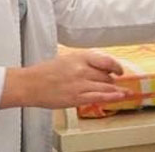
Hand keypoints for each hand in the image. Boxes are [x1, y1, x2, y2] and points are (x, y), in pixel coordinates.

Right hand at [5, 52, 130, 108]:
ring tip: (125, 92)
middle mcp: (82, 69)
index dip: (116, 66)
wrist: (30, 84)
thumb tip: (99, 68)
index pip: (106, 60)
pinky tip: (120, 96)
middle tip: (112, 83)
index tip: (119, 70)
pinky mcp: (77, 97)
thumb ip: (84, 62)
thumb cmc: (45, 72)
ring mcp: (80, 84)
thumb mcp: (67, 59)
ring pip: (106, 86)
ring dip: (116, 89)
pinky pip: (100, 97)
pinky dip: (112, 97)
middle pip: (107, 75)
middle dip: (111, 80)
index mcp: (80, 57)